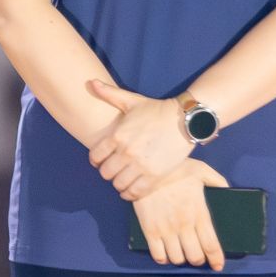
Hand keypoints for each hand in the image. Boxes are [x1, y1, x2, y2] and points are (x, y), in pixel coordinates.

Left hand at [86, 81, 193, 200]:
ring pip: (119, 184)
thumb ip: (109, 94)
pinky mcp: (155, 176)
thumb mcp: (132, 100)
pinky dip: (130, 194)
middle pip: (106, 173)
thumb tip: (90, 82)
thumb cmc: (156, 110)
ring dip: (119, 183)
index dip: (96, 160)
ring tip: (123, 178)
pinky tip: (131, 189)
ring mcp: (141, 165)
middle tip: (113, 170)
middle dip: (107, 172)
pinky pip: (136, 193)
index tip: (101, 161)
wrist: (184, 120)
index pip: (95, 157)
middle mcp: (126, 152)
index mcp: (118, 135)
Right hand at [132, 159, 229, 270]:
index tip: (218, 266)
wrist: (146, 165)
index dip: (216, 259)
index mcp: (199, 213)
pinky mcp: (149, 230)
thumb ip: (217, 181)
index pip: (211, 245)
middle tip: (197, 255)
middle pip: (195, 257)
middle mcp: (184, 225)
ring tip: (181, 253)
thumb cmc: (175, 167)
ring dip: (181, 259)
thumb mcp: (201, 170)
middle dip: (198, 259)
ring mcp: (166, 229)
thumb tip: (227, 190)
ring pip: (177, 258)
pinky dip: (163, 259)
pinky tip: (165, 254)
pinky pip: (158, 255)